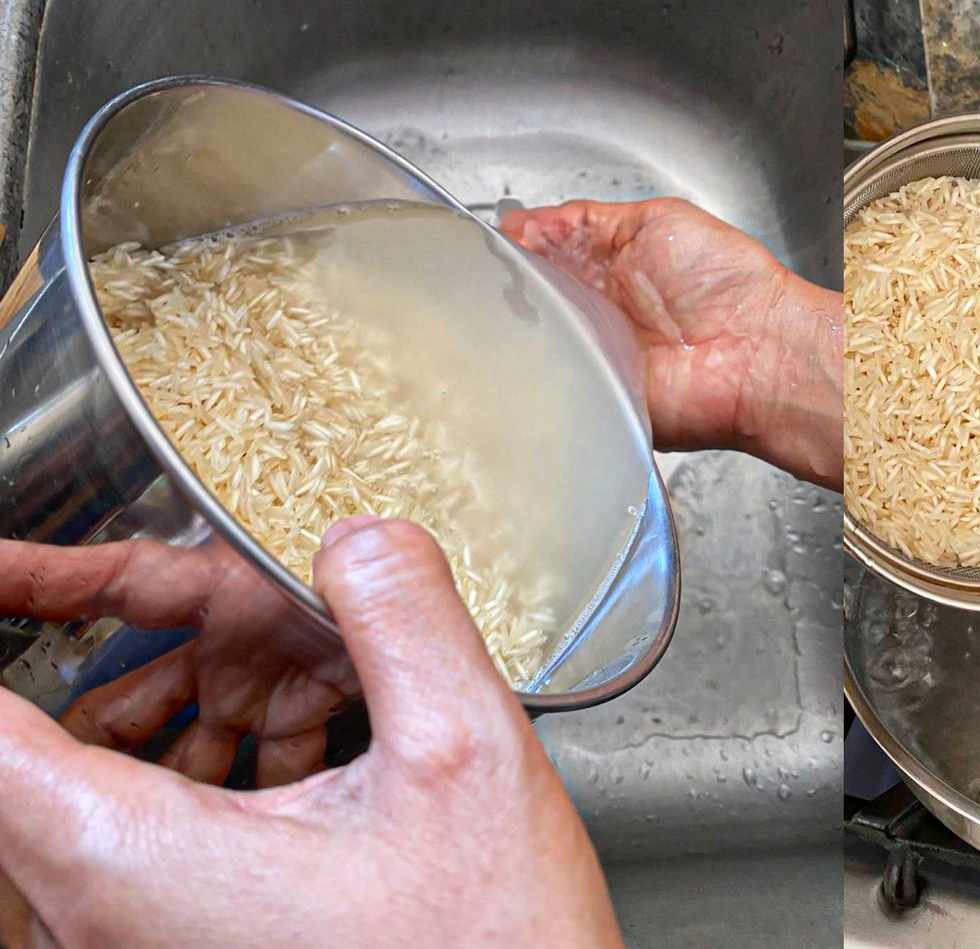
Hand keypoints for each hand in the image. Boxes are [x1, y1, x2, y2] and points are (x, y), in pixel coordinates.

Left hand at [0, 519, 622, 947]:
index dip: (3, 606)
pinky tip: (278, 764)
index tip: (10, 569)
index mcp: (130, 862)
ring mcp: (126, 946)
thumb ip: (402, 617)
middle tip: (124, 596)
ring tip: (251, 676)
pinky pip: (121, 850)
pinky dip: (177, 783)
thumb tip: (355, 540)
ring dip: (148, 720)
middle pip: (27, 753)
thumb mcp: (465, 755)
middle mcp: (98, 918)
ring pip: (74, 801)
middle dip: (96, 662)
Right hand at [502, 198, 840, 488]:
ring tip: (522, 303)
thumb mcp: (654, 220)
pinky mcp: (593, 394)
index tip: (496, 238)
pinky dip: (535, 363)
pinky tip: (535, 341)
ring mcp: (592, 354)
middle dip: (512, 282)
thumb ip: (587, 221)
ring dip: (521, 320)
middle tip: (502, 270)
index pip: (543, 253)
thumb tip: (530, 223)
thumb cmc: (726, 280)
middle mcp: (596, 312)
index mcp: (610, 266)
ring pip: (530, 336)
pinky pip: (548, 381)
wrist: (757, 348)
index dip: (518, 245)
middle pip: (529, 296)